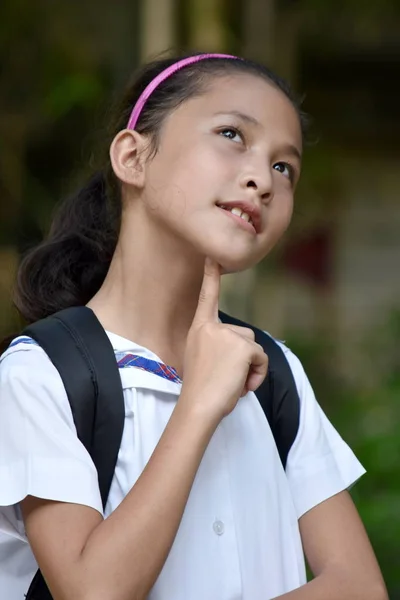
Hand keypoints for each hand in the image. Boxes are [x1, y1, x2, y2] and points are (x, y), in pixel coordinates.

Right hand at [180, 258, 267, 421]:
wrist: (198, 406)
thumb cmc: (201, 391)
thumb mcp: (205, 361)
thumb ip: (220, 348)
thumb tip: (246, 352)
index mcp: (199, 329)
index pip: (207, 298)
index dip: (211, 277)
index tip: (211, 257)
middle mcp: (212, 327)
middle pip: (244, 335)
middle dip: (244, 358)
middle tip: (228, 379)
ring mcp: (227, 335)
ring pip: (254, 347)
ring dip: (252, 367)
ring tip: (235, 383)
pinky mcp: (242, 347)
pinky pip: (262, 358)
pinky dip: (259, 374)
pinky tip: (244, 385)